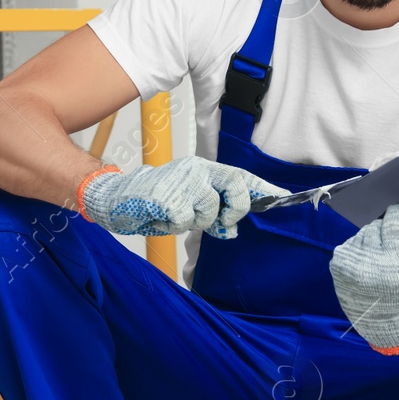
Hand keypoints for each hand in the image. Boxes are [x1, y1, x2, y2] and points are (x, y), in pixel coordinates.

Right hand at [81, 155, 287, 238]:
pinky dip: (173, 226)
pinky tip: (160, 218)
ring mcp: (182, 181)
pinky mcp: (168, 197)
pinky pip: (184, 221)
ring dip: (195, 222)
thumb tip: (231, 230)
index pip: (240, 175)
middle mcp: (196, 169)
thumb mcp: (188, 206)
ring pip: (209, 209)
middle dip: (236, 207)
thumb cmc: (153, 202)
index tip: (283, 197)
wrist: (115, 199)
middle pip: (235, 183)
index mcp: (203, 169)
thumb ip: (211, 213)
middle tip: (224, 223)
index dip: (262, 187)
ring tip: (174, 217)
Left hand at [329, 203, 398, 353]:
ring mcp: (350, 263)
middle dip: (388, 230)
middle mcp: (369, 262)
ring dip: (373, 239)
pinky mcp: (336, 266)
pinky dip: (359, 250)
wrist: (383, 327)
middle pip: (378, 225)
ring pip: (364, 233)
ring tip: (382, 257)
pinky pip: (350, 244)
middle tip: (395, 245)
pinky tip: (368, 264)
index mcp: (395, 262)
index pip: (395, 220)